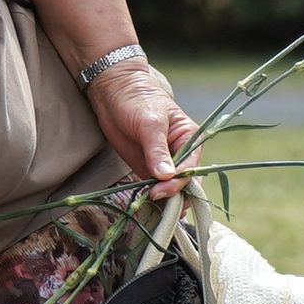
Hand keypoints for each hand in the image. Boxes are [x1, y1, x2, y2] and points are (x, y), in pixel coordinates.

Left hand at [87, 58, 197, 200]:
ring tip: (151, 211)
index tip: (159, 191)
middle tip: (156, 204)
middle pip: (184, 182)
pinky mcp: (147, 169)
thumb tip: (166, 175)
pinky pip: (154, 188)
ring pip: (170, 189)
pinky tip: (143, 206)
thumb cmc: (136, 99)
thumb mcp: (149, 122)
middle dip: (173, 196)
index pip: (190, 167)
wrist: (113, 92)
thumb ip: (157, 150)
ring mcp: (164, 163)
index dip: (178, 182)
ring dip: (163, 201)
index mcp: (190, 138)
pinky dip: (150, 199)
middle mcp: (181, 153)